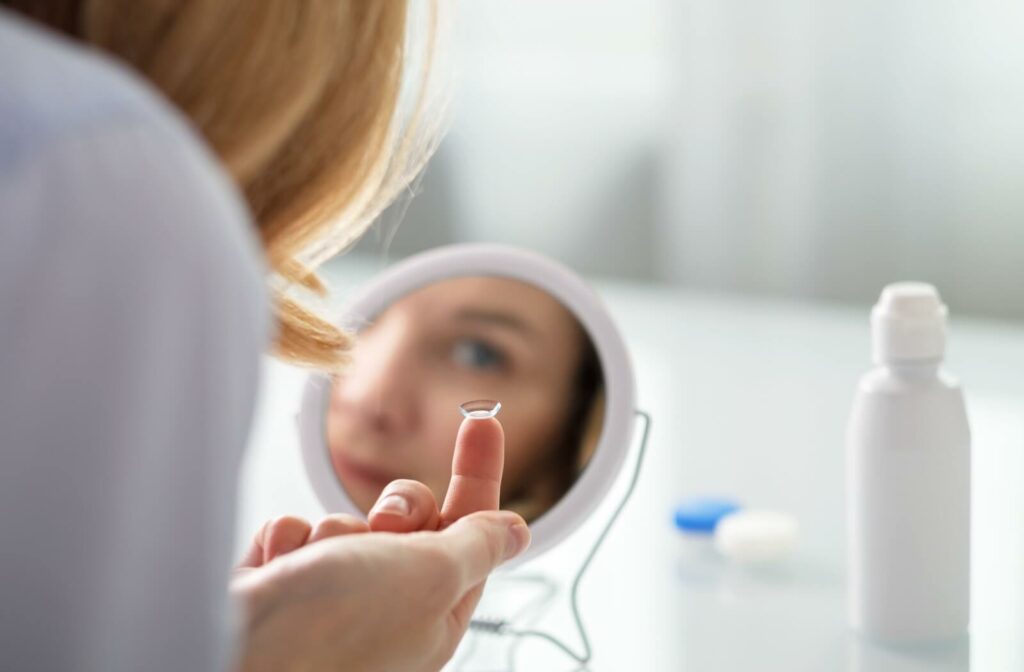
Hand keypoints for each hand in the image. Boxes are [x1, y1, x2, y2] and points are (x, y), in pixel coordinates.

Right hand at [231, 416, 530, 671]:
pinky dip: (287, 541)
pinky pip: (296, 531)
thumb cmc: (336, 629)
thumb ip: (475, 545)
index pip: (472, 533)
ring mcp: (329, 598)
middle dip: (397, 508)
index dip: (478, 474)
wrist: (236, 653)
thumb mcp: (430, 576)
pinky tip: (278, 570)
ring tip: (315, 568)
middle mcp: (385, 610)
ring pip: (348, 521)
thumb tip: (516, 532)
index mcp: (434, 616)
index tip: (484, 421)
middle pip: (410, 518)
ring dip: (333, 531)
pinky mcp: (282, 584)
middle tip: (385, 528)